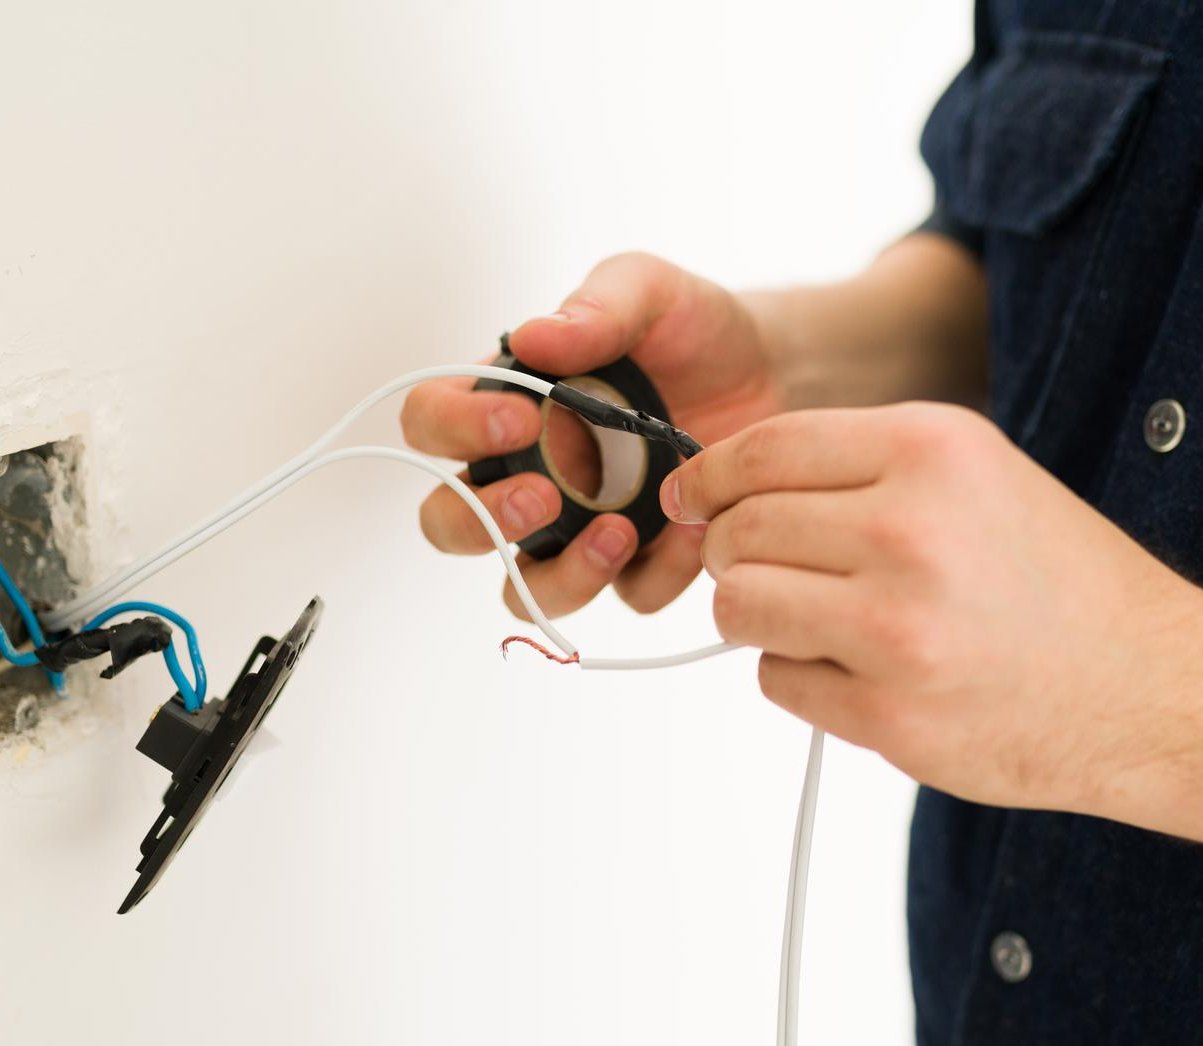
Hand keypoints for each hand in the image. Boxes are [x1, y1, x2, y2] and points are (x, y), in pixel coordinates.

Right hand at [403, 253, 782, 619]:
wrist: (772, 370)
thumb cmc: (689, 327)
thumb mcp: (649, 292)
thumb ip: (596, 307)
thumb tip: (533, 337)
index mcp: (506, 403)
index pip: (430, 422)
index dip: (454, 429)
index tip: (521, 417)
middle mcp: (526, 473)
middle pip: (449, 522)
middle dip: (479, 521)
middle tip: (542, 496)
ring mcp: (576, 527)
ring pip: (524, 589)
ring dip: (558, 578)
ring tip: (616, 531)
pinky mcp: (639, 562)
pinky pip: (630, 595)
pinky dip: (656, 573)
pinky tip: (692, 530)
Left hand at [666, 402, 1202, 814]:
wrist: (1157, 691)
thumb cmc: (1062, 583)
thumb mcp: (980, 478)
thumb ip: (861, 470)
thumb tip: (723, 488)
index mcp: (933, 450)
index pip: (762, 451)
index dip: (710, 477)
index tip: (691, 498)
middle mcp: (910, 530)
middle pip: (740, 531)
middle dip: (735, 552)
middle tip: (770, 570)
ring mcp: (897, 629)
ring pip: (740, 605)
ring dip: (758, 616)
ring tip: (817, 621)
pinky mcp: (891, 716)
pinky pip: (777, 680)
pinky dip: (800, 677)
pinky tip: (865, 672)